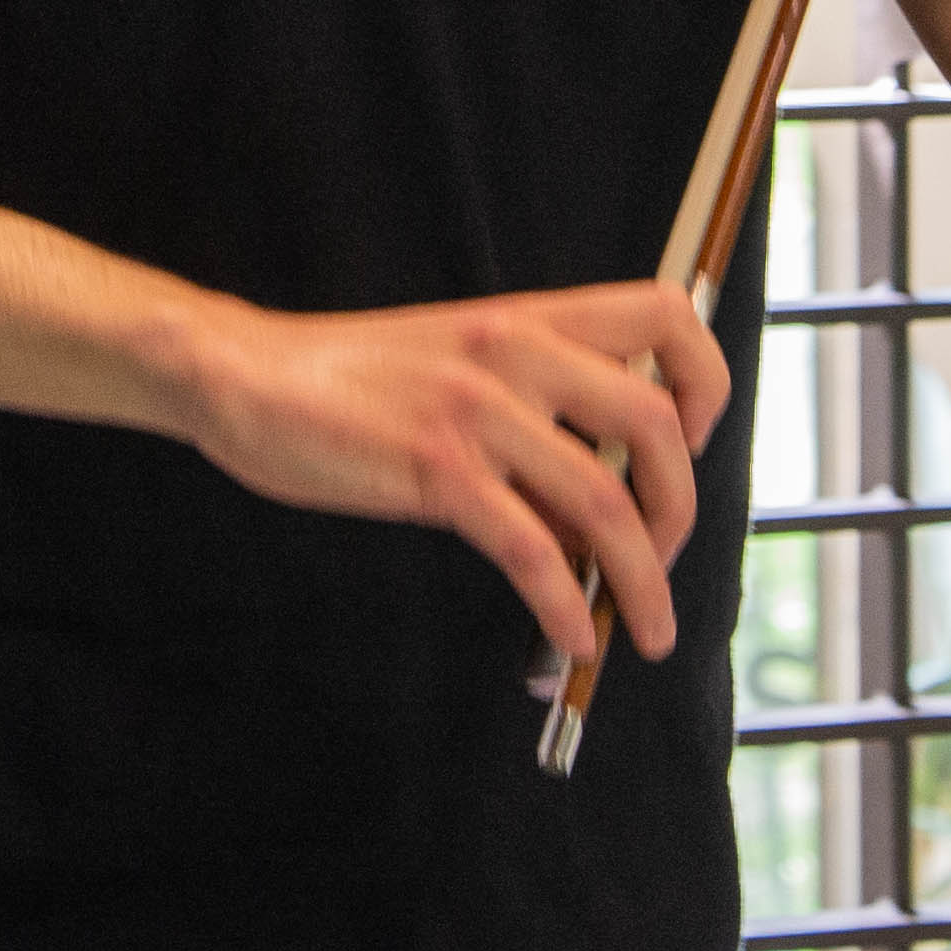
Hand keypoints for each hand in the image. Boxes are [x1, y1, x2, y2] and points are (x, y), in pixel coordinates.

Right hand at [174, 282, 731, 672]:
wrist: (247, 376)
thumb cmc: (351, 379)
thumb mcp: (458, 363)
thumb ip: (533, 411)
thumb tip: (602, 509)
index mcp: (528, 317)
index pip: (665, 313)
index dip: (704, 379)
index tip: (693, 443)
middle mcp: (515, 351)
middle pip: (655, 420)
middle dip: (681, 506)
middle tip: (663, 558)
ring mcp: (476, 410)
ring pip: (604, 498)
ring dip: (643, 578)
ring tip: (647, 629)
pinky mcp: (434, 470)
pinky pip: (531, 549)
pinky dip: (566, 605)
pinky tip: (572, 637)